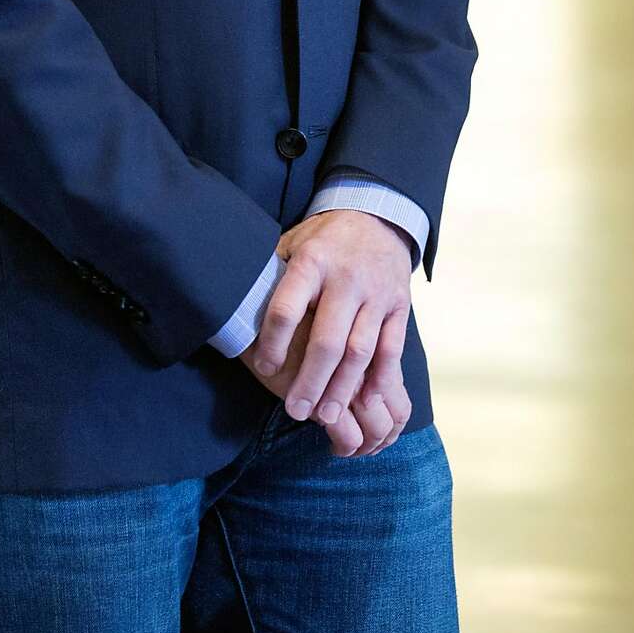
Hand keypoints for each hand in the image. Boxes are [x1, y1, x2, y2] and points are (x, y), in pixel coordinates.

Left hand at [244, 211, 413, 453]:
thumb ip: (272, 274)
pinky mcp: (399, 306)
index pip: (287, 308)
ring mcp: (376, 294)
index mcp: (312, 261)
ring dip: (342, 388)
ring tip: (325, 416)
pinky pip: (391, 348)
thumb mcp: (292, 242)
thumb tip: (234, 303)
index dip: (272, 342)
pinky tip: (366, 400)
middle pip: (327, 340)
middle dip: (310, 381)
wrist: (378, 216)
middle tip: (295, 411)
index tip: (263, 367)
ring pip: (359, 351)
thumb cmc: (325, 238)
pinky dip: (380, 378)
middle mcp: (345, 279)